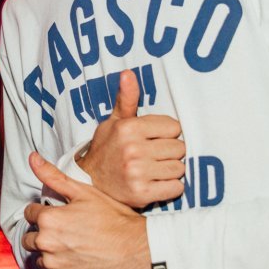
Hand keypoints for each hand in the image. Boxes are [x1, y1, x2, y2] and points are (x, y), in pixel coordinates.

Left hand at [23, 152, 151, 268]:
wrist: (136, 250)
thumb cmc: (113, 219)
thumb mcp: (84, 192)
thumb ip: (53, 176)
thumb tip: (32, 157)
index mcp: (48, 219)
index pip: (30, 213)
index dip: (45, 212)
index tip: (61, 215)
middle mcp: (46, 242)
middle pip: (30, 237)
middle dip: (44, 233)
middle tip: (68, 232)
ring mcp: (53, 264)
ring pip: (40, 256)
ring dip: (51, 252)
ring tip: (75, 247)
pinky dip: (62, 268)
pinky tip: (80, 261)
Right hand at [76, 70, 185, 207]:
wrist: (90, 182)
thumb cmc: (107, 149)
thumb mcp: (115, 122)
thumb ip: (127, 99)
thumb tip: (128, 73)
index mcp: (128, 129)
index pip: (173, 126)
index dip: (167, 133)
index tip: (155, 139)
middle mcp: (132, 150)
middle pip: (179, 148)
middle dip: (171, 152)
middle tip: (155, 156)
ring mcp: (137, 173)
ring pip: (179, 168)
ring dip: (172, 170)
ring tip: (156, 169)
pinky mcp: (142, 194)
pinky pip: (176, 188)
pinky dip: (171, 187)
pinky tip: (158, 183)